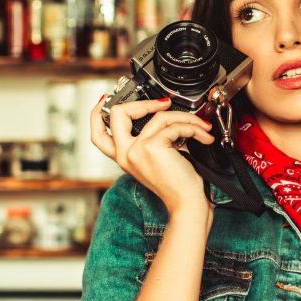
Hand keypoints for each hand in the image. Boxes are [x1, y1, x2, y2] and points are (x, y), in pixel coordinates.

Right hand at [90, 95, 214, 214]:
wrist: (187, 204)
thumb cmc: (177, 186)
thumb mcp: (157, 159)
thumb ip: (151, 139)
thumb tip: (162, 113)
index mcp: (124, 157)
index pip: (98, 133)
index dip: (97, 112)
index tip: (105, 97)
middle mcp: (125, 154)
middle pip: (118, 113)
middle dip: (143, 102)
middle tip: (164, 103)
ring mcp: (136, 150)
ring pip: (158, 116)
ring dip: (185, 118)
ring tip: (200, 126)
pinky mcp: (151, 147)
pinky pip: (174, 126)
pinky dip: (193, 128)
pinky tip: (202, 136)